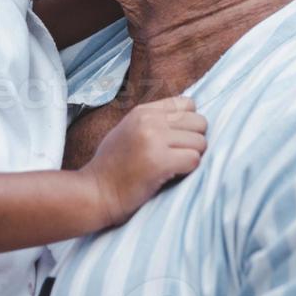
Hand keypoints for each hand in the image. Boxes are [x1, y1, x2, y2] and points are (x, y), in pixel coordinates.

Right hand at [81, 96, 207, 226]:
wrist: (95, 192)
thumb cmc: (113, 167)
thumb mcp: (129, 131)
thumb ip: (154, 122)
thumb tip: (189, 118)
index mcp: (142, 111)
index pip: (187, 103)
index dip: (189, 123)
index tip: (178, 139)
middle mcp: (149, 120)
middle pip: (199, 122)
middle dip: (194, 141)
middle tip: (178, 156)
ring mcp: (154, 139)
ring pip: (200, 142)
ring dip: (192, 157)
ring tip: (172, 167)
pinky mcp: (159, 161)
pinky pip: (194, 160)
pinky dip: (188, 171)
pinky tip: (170, 176)